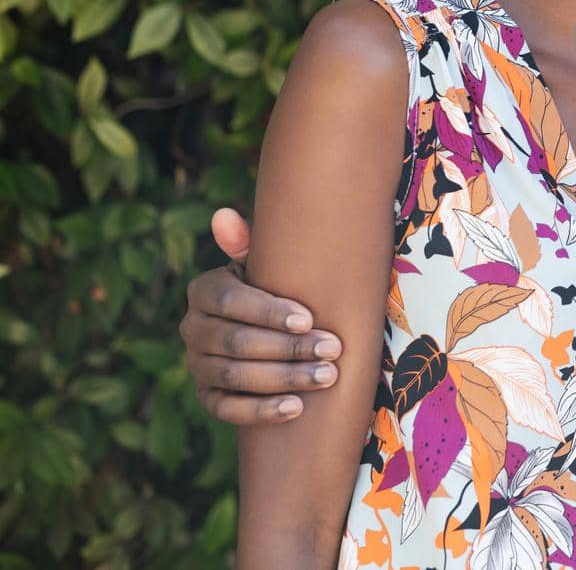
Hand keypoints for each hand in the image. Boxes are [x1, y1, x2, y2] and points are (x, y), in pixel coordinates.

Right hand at [179, 207, 343, 424]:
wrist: (270, 324)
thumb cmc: (277, 284)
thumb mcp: (267, 261)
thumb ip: (250, 242)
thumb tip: (223, 215)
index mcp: (204, 291)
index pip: (231, 302)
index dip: (269, 312)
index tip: (309, 318)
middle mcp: (192, 328)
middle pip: (237, 343)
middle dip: (289, 347)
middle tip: (333, 349)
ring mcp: (198, 365)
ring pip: (236, 377)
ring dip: (285, 378)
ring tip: (327, 376)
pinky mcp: (208, 397)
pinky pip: (229, 409)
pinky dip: (262, 410)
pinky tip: (296, 407)